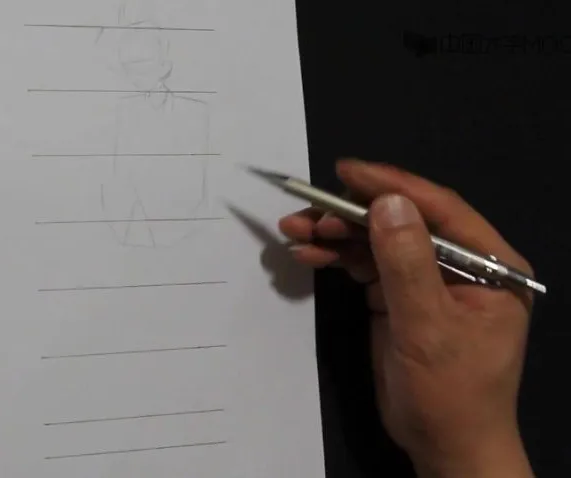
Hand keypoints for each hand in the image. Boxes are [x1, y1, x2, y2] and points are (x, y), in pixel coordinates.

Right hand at [280, 159, 533, 477]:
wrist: (444, 446)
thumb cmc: (451, 392)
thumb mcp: (429, 328)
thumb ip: (407, 264)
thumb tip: (386, 202)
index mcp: (489, 264)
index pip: (439, 210)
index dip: (391, 186)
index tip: (346, 171)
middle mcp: (459, 264)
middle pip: (401, 223)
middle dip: (351, 216)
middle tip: (306, 213)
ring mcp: (427, 281)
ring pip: (378, 243)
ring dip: (336, 236)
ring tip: (294, 231)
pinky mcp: (400, 299)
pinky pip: (366, 267)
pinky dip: (337, 259)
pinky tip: (308, 254)